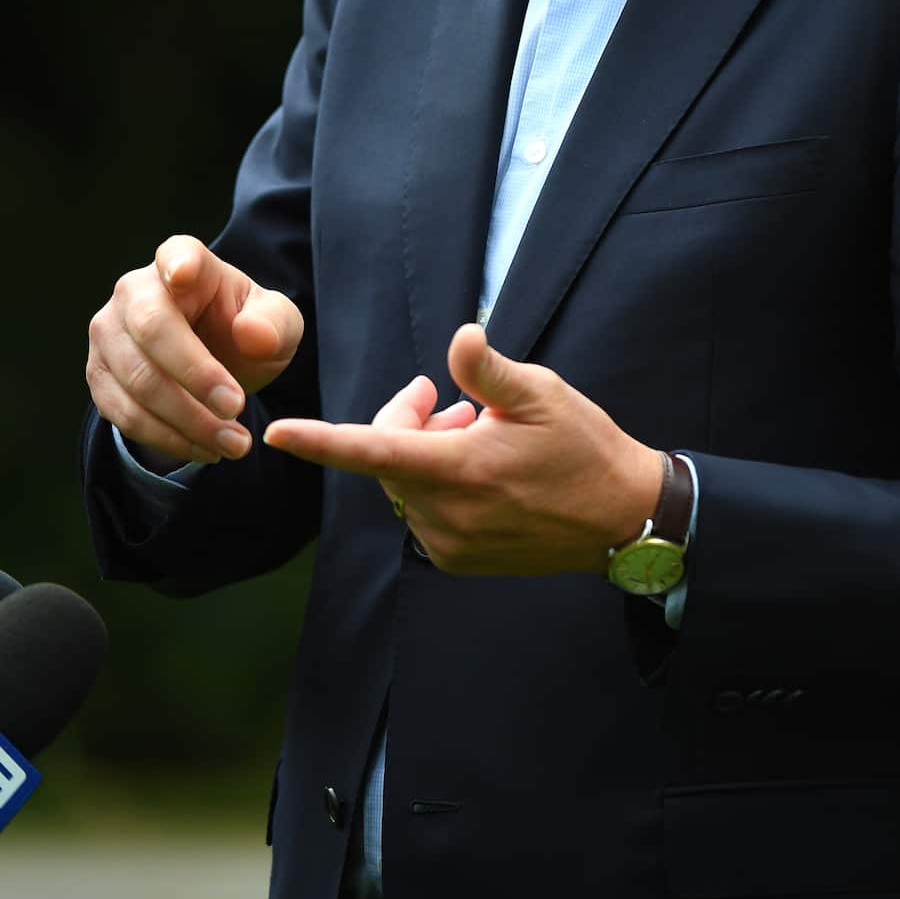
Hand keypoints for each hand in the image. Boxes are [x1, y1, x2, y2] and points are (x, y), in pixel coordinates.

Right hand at [86, 235, 304, 466]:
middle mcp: (135, 290)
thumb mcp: (277, 325)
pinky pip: (125, 414)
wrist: (216, 363)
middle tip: (237, 409)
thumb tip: (252, 334)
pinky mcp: (100, 376)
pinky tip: (205, 449)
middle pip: (153, 330)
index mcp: (185, 261)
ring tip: (235, 443)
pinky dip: (167, 437)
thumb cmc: (246, 330)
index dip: (179, 264)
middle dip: (197, 376)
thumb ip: (274, 323)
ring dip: (188, 420)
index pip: (178, 255)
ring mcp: (108, 333)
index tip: (185, 274)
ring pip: (138, 381)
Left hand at [263, 324, 662, 575]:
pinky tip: (482, 470)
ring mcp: (452, 543)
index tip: (276, 436)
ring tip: (477, 430)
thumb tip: (458, 338)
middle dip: (407, 421)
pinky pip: (425, 513)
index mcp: (460, 468)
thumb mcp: (543, 394)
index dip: (321, 441)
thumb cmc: (585, 448)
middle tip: (451, 398)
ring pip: (406, 485)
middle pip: (390, 458)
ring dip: (426, 452)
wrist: (623, 519)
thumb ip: (489, 370)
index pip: (373, 451)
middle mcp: (446, 513)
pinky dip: (439, 485)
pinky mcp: (461, 560)